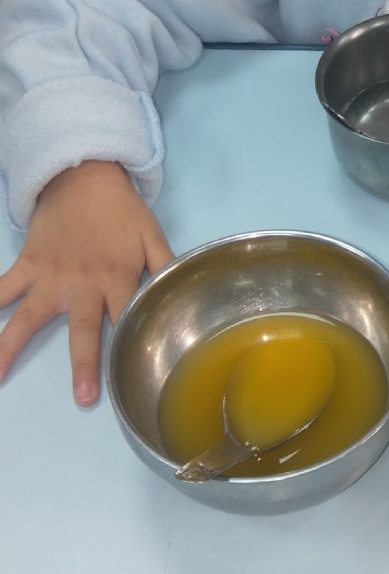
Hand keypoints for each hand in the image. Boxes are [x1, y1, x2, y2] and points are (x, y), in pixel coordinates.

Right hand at [0, 162, 173, 404]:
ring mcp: (50, 276)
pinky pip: (2, 288)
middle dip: (83, 363)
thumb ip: (166, 267)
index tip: (132, 376)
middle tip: (83, 397)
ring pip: (29, 316)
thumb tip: (186, 294)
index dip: (130, 346)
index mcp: (117, 279)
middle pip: (83, 328)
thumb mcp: (151, 236)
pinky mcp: (27, 265)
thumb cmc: (121, 211)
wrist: (83, 176)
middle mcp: (83, 284)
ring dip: (10, 347)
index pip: (126, 318)